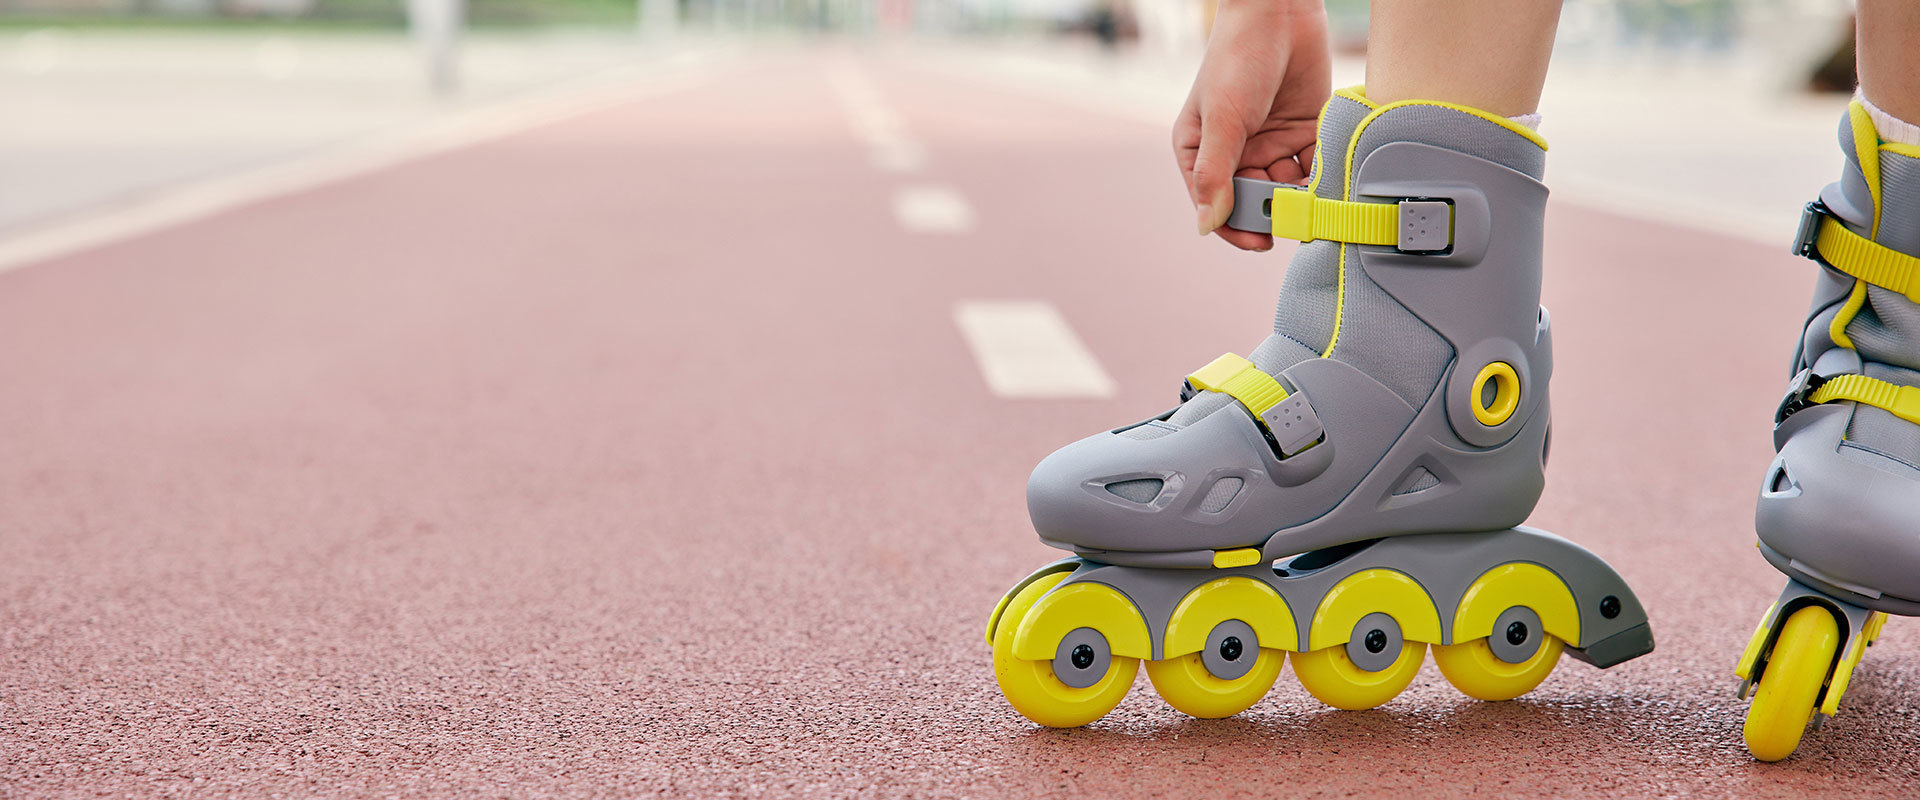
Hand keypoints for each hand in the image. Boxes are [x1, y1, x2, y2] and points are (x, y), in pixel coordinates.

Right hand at [1174, 0, 1330, 250]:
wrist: (1279, 11)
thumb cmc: (1236, 57)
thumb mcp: (1221, 118)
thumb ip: (1215, 173)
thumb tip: (1206, 226)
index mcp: (1200, 153)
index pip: (1215, 204)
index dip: (1237, 227)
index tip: (1262, 241)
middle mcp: (1234, 155)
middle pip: (1254, 201)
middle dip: (1275, 211)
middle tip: (1297, 217)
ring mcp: (1269, 145)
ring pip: (1286, 189)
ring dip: (1302, 197)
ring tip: (1318, 197)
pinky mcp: (1302, 134)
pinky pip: (1313, 168)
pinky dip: (1322, 176)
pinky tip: (1331, 176)